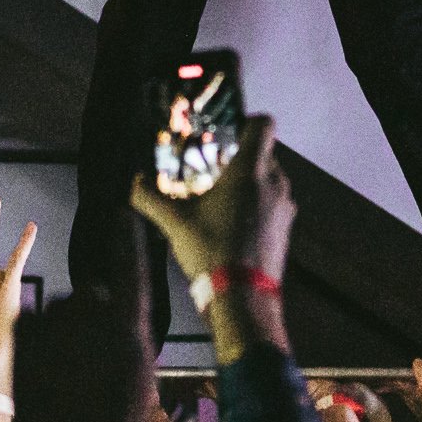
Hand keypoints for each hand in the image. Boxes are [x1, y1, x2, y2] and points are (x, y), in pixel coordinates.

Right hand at [129, 114, 293, 286]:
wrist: (244, 300)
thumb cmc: (212, 253)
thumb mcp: (175, 224)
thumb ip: (151, 198)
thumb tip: (134, 183)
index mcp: (250, 171)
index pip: (262, 124)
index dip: (245, 122)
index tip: (224, 134)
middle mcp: (274, 182)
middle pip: (261, 152)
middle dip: (237, 158)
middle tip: (210, 171)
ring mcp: (285, 205)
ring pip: (268, 178)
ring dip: (248, 182)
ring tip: (219, 201)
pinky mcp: (287, 226)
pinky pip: (273, 201)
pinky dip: (257, 203)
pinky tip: (232, 224)